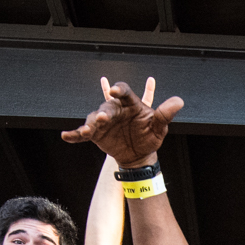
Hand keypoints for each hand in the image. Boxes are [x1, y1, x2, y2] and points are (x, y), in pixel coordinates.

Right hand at [61, 75, 183, 167]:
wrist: (140, 154)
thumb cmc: (149, 135)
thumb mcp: (159, 125)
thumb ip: (166, 113)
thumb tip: (179, 101)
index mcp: (130, 103)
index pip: (124, 92)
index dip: (119, 90)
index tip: (115, 90)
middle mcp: (114, 109)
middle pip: (107, 106)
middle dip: (104, 112)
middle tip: (103, 117)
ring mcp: (103, 122)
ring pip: (93, 119)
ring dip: (89, 124)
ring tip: (86, 131)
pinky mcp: (95, 134)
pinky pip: (82, 134)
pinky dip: (74, 135)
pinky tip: (65, 136)